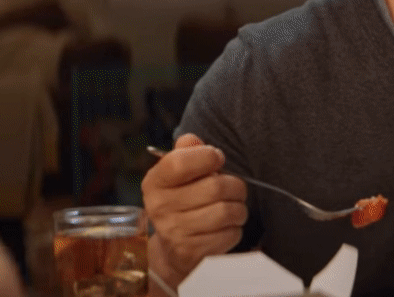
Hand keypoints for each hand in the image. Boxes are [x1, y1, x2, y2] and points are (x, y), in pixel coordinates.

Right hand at [142, 134, 247, 290]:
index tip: (216, 159)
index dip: (207, 156)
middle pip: (215, 187)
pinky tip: (226, 227)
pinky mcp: (192, 253)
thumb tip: (193, 140)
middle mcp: (159, 207)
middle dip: (234, 185)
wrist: (172, 249)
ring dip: (238, 207)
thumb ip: (187, 152)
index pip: (181, 162)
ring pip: (227, 211)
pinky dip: (235, 228)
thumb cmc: (182, 201)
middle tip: (233, 188)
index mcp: (154, 182)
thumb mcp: (178, 175)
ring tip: (233, 207)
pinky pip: (230, 234)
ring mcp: (174, 232)